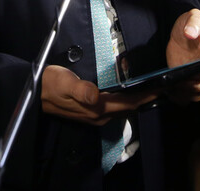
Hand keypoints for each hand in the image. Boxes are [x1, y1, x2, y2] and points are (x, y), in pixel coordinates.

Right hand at [41, 65, 156, 124]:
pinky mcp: (91, 112)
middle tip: (162, 87)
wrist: (36, 93)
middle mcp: (99, 115)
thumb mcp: (65, 83)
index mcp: (96, 108)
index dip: (145, 96)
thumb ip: (81, 90)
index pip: (128, 103)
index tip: (162, 88)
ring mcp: (95, 115)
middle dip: (146, 98)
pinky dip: (127, 101)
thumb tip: (95, 95)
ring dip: (137, 101)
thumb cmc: (51, 83)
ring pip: (123, 109)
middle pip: (129, 108)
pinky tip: (129, 94)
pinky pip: (116, 108)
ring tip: (150, 90)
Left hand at [165, 9, 199, 103]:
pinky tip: (170, 90)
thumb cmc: (190, 24)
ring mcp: (198, 76)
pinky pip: (187, 95)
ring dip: (187, 94)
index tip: (195, 72)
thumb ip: (194, 22)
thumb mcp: (193, 17)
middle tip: (181, 81)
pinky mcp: (187, 80)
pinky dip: (179, 96)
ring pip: (198, 94)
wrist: (181, 30)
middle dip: (194, 87)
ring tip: (174, 87)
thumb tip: (190, 33)